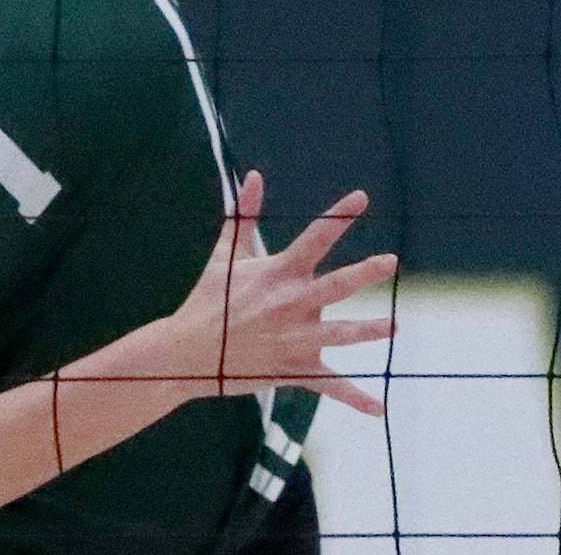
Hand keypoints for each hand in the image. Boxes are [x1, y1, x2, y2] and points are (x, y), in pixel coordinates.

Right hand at [174, 170, 397, 415]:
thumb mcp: (225, 254)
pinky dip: (355, 398)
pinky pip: (330, 386)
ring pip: (342, 334)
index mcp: (278, 273)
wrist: (188, 350)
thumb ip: (244, 215)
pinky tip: (378, 408)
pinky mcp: (295, 370)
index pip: (315, 237)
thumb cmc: (207, 299)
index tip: (362, 198)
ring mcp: (296, 339)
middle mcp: (292, 303)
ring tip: (396, 326)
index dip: (339, 216)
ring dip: (371, 330)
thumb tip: (253, 176)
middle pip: (338, 285)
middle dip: (366, 272)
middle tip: (391, 261)